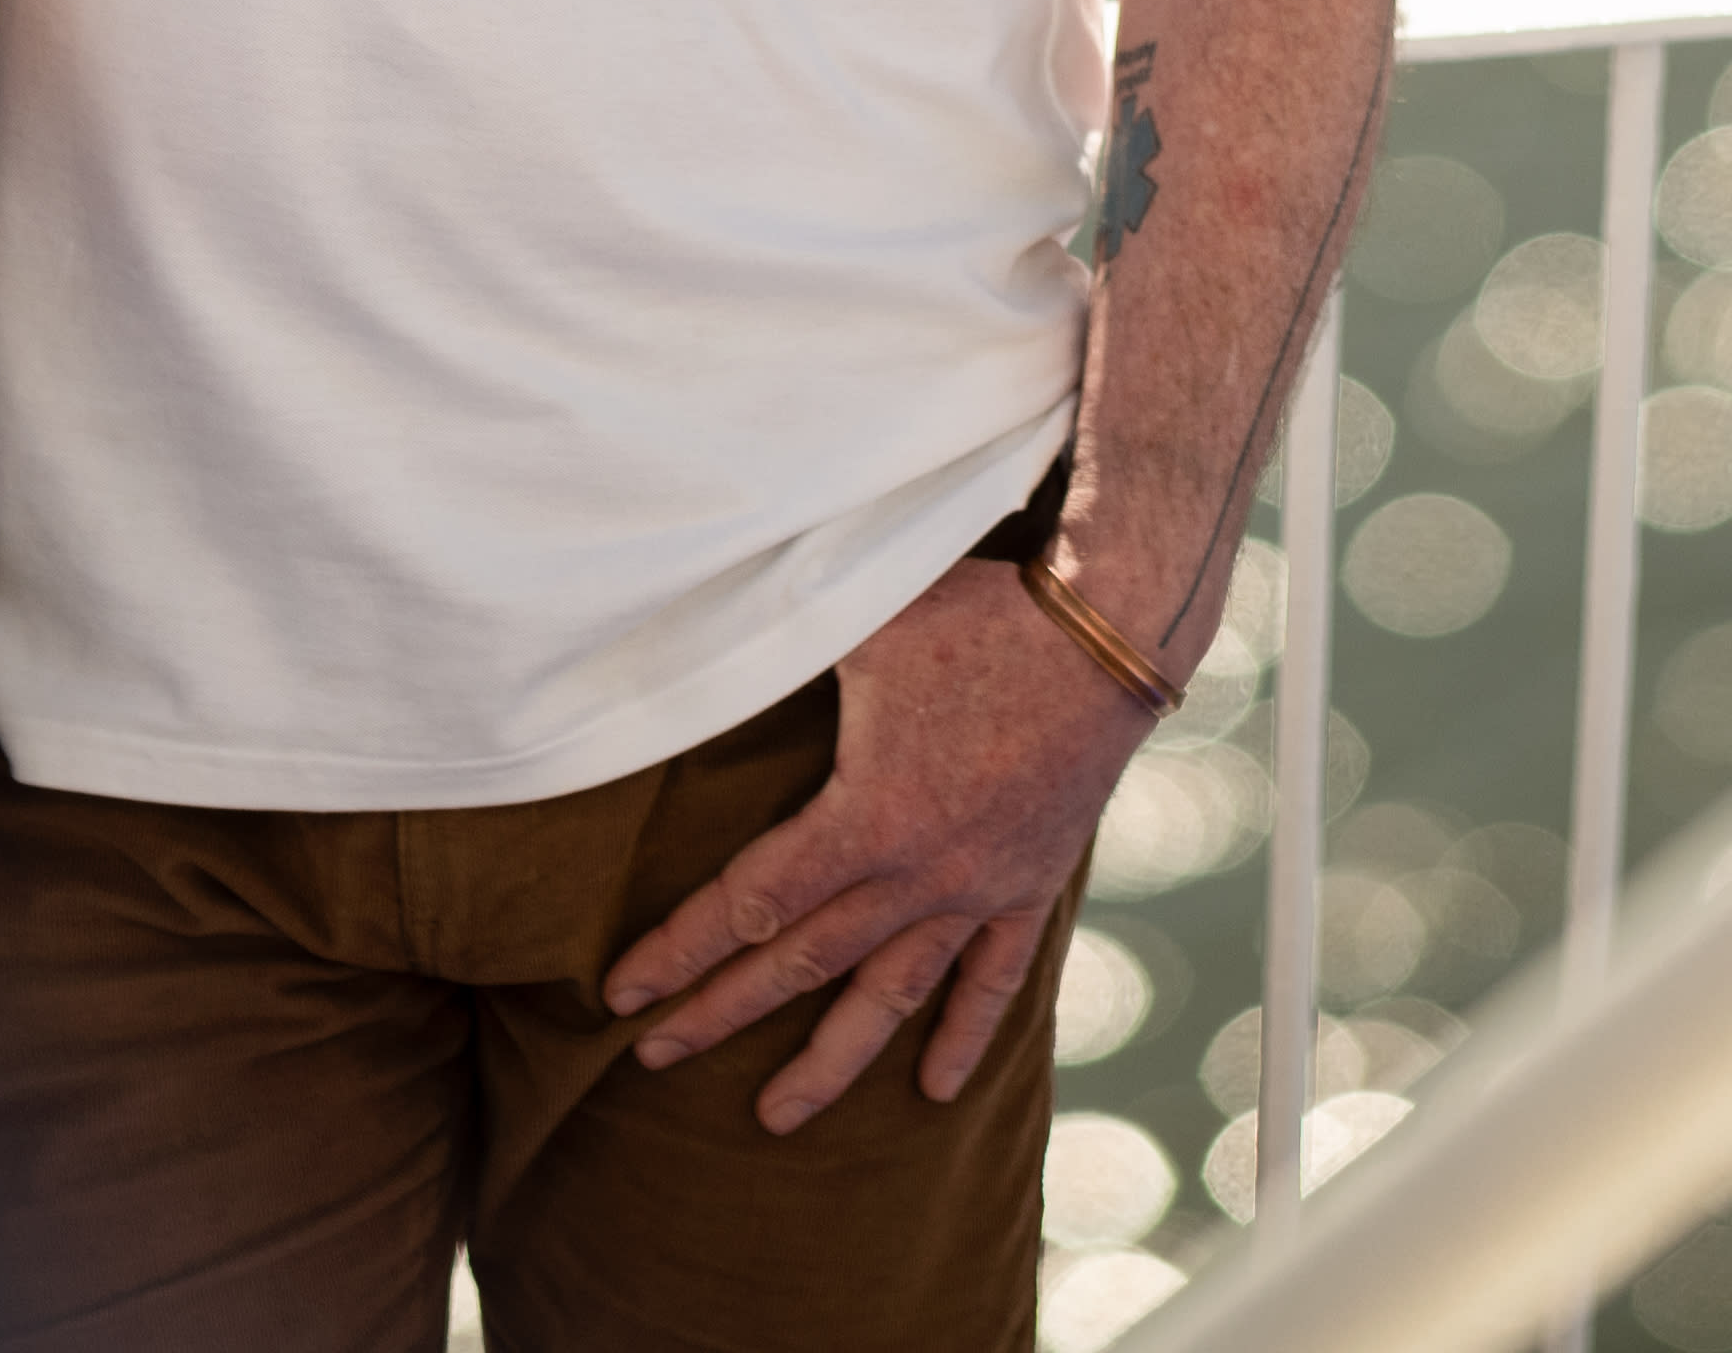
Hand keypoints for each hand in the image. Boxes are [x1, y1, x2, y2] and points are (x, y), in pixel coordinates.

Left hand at [607, 542, 1158, 1126]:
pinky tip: (935, 1090)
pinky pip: (992, 980)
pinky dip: (963, 1036)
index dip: (680, 948)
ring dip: (830, 1061)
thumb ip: (778, 646)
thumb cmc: (978, 616)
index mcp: (867, 818)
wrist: (1108, 635)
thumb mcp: (861, 621)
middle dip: (720, 1013)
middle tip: (654, 1057)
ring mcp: (978, 890)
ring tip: (777, 1115)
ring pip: (890, 997)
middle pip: (801, 963)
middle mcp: (918, 874)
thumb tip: (692, 641)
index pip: (751, 903)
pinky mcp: (1028, 885)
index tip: (624, 990)